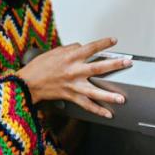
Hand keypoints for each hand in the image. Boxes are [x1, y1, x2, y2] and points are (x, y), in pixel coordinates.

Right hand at [15, 37, 131, 117]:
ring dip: (109, 95)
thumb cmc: (39, 67)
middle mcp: (73, 71)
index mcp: (70, 57)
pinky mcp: (70, 96)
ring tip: (122, 99)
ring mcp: (73, 85)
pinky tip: (108, 114)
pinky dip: (97, 110)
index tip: (114, 41)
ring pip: (94, 91)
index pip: (90, 48)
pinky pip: (86, 105)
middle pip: (98, 68)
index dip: (103, 43)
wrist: (27, 83)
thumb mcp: (55, 52)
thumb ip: (71, 48)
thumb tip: (82, 47)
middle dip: (114, 65)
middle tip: (127, 63)